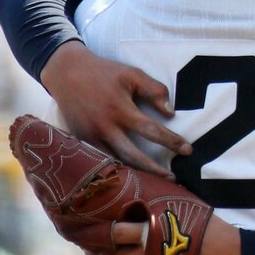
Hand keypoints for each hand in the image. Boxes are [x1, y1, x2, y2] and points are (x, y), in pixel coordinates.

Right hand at [41, 42, 190, 169]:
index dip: (172, 141)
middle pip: (133, 156)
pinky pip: (101, 160)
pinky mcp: (80, 141)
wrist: (66, 72)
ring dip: (136, 174)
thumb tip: (171, 113)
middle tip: (173, 178)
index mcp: (119, 109)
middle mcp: (104, 127)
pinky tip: (131, 177)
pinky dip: (117, 169)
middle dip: (155, 169)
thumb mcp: (132, 74)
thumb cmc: (104, 72)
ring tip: (155, 182)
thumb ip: (154, 90)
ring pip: (116, 163)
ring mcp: (90, 136)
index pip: (151, 130)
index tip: (188, 150)